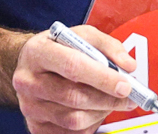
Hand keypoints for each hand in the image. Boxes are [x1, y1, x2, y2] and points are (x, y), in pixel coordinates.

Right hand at [13, 25, 135, 133]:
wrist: (29, 65)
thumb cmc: (57, 48)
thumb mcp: (81, 35)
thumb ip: (107, 45)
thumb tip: (128, 66)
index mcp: (38, 52)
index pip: (72, 66)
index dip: (102, 78)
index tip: (125, 84)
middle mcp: (29, 80)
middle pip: (74, 97)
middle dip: (108, 99)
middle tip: (129, 97)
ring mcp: (30, 106)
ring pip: (74, 119)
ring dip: (101, 112)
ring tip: (111, 101)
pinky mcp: (36, 126)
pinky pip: (70, 133)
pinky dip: (90, 123)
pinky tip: (94, 110)